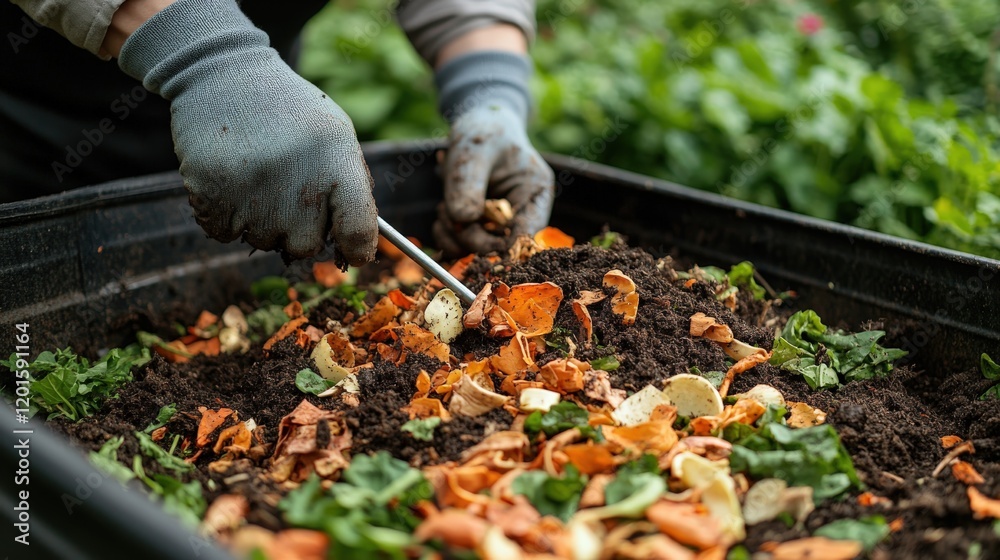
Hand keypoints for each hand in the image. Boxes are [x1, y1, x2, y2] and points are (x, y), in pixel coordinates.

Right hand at [118, 0, 377, 263]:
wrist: (224, 75)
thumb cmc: (289, 112)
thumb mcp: (335, 135)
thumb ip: (351, 187)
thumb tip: (359, 243)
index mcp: (337, 164)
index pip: (358, 230)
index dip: (359, 250)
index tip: (354, 253)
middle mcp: (298, 185)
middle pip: (305, 248)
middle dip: (298, 230)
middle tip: (287, 193)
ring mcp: (254, 195)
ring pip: (263, 243)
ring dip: (260, 221)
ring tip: (257, 176)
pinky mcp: (212, 199)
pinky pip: (225, 235)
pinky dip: (226, 216)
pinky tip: (231, 180)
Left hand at [432, 50, 553, 254]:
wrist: (477, 124)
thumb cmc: (483, 130)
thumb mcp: (473, 150)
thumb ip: (468, 183)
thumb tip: (463, 220)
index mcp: (535, 193)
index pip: (526, 234)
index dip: (501, 245)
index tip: (473, 239)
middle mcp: (523, 212)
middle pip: (501, 246)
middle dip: (470, 236)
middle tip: (447, 214)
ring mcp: (502, 221)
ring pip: (480, 249)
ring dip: (456, 236)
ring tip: (443, 208)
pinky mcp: (482, 224)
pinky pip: (466, 243)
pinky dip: (449, 236)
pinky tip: (442, 216)